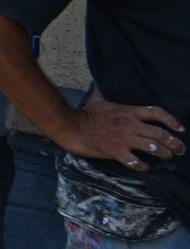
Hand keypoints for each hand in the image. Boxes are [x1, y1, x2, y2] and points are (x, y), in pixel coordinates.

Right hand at [61, 101, 185, 170]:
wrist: (70, 126)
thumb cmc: (84, 113)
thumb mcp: (97, 99)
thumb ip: (102, 90)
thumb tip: (99, 80)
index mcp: (128, 112)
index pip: (157, 113)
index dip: (173, 121)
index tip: (181, 129)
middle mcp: (130, 125)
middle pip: (160, 134)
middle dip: (174, 143)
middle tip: (180, 150)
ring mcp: (124, 139)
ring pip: (152, 148)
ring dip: (164, 154)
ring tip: (167, 158)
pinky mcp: (115, 151)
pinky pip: (135, 162)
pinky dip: (143, 166)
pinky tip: (145, 167)